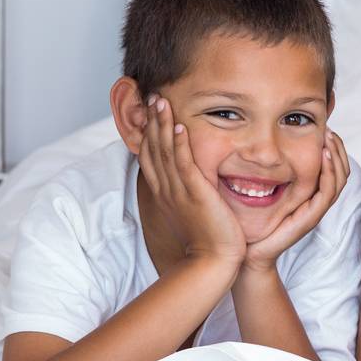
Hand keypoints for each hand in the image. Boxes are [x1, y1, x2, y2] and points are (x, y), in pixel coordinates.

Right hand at [137, 95, 245, 266]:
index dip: (149, 134)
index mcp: (166, 194)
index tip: (149, 113)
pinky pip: (183, 163)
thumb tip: (196, 184)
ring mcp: (178, 191)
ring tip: (160, 101)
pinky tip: (178, 124)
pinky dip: (178, 143)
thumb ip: (192, 195)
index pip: (152, 157)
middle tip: (150, 97)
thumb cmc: (209, 241)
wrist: (212, 262)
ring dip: (161, 124)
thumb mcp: (195, 213)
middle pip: (152, 149)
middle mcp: (167, 190)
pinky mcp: (194, 194)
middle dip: (151, 122)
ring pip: (164, 151)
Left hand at [243, 132, 351, 270]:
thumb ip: (262, 171)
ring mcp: (315, 210)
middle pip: (341, 171)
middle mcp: (315, 202)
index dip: (331, 147)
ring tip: (330, 138)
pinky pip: (328, 192)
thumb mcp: (256, 189)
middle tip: (329, 127)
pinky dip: (330, 173)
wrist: (246, 253)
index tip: (323, 126)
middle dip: (338, 147)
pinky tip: (324, 156)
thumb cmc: (248, 223)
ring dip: (337, 156)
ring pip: (339, 179)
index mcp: (308, 195)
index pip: (331, 168)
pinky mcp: (310, 217)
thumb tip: (254, 144)